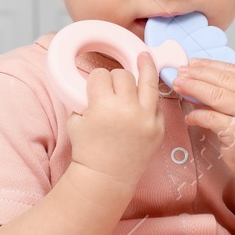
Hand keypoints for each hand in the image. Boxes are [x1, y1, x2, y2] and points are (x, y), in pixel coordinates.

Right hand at [67, 52, 163, 186]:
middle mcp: (128, 109)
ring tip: (144, 56)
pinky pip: (156, 104)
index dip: (96, 80)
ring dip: (145, 67)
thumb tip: (95, 84)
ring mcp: (147, 118)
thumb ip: (85, 99)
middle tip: (111, 89)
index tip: (96, 86)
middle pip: (123, 75)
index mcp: (103, 106)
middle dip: (115, 79)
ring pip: (148, 81)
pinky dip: (148, 99)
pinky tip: (144, 94)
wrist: (106, 178)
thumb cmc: (88, 150)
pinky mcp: (159, 127)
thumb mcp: (76, 120)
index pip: (101, 75)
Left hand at [173, 59, 234, 179]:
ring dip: (194, 89)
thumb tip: (197, 77)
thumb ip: (229, 92)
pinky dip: (197, 115)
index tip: (192, 62)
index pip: (233, 70)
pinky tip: (188, 116)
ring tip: (179, 86)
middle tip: (180, 72)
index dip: (210, 65)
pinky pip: (212, 119)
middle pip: (223, 81)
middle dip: (198, 74)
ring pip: (217, 96)